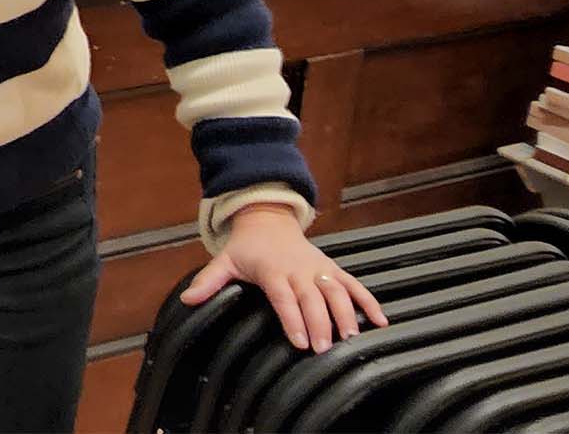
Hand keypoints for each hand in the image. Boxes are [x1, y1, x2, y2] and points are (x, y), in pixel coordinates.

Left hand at [179, 205, 386, 352]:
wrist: (269, 219)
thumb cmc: (247, 246)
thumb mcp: (224, 260)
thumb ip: (209, 281)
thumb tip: (187, 300)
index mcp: (273, 270)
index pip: (284, 297)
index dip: (292, 318)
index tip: (299, 341)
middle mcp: (299, 269)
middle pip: (313, 298)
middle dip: (320, 323)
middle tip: (324, 349)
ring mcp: (319, 269)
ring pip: (337, 291)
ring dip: (347, 314)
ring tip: (352, 338)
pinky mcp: (332, 269)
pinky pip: (354, 285)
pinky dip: (369, 301)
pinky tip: (381, 321)